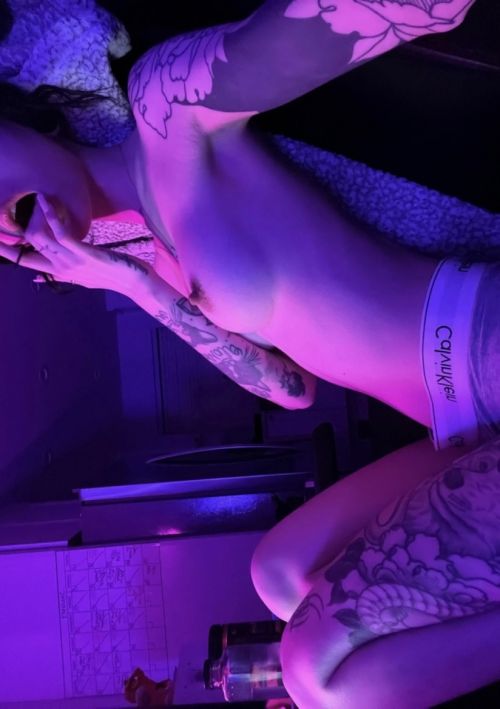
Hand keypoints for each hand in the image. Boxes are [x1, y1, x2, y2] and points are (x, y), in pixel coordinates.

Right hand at [0, 194, 150, 293]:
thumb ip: (57, 275)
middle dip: (9, 237)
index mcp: (59, 272)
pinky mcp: (84, 252)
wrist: (134, 283)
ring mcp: (72, 261)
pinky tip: (45, 200)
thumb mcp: (80, 278)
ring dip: (33, 216)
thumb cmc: (110, 276)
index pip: (26, 261)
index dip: (8, 251)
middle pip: (26, 250)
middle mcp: (61, 267)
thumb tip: (37, 279)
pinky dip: (50, 215)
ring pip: (39, 238)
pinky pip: (60, 232)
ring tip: (33, 198)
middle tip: (0, 219)